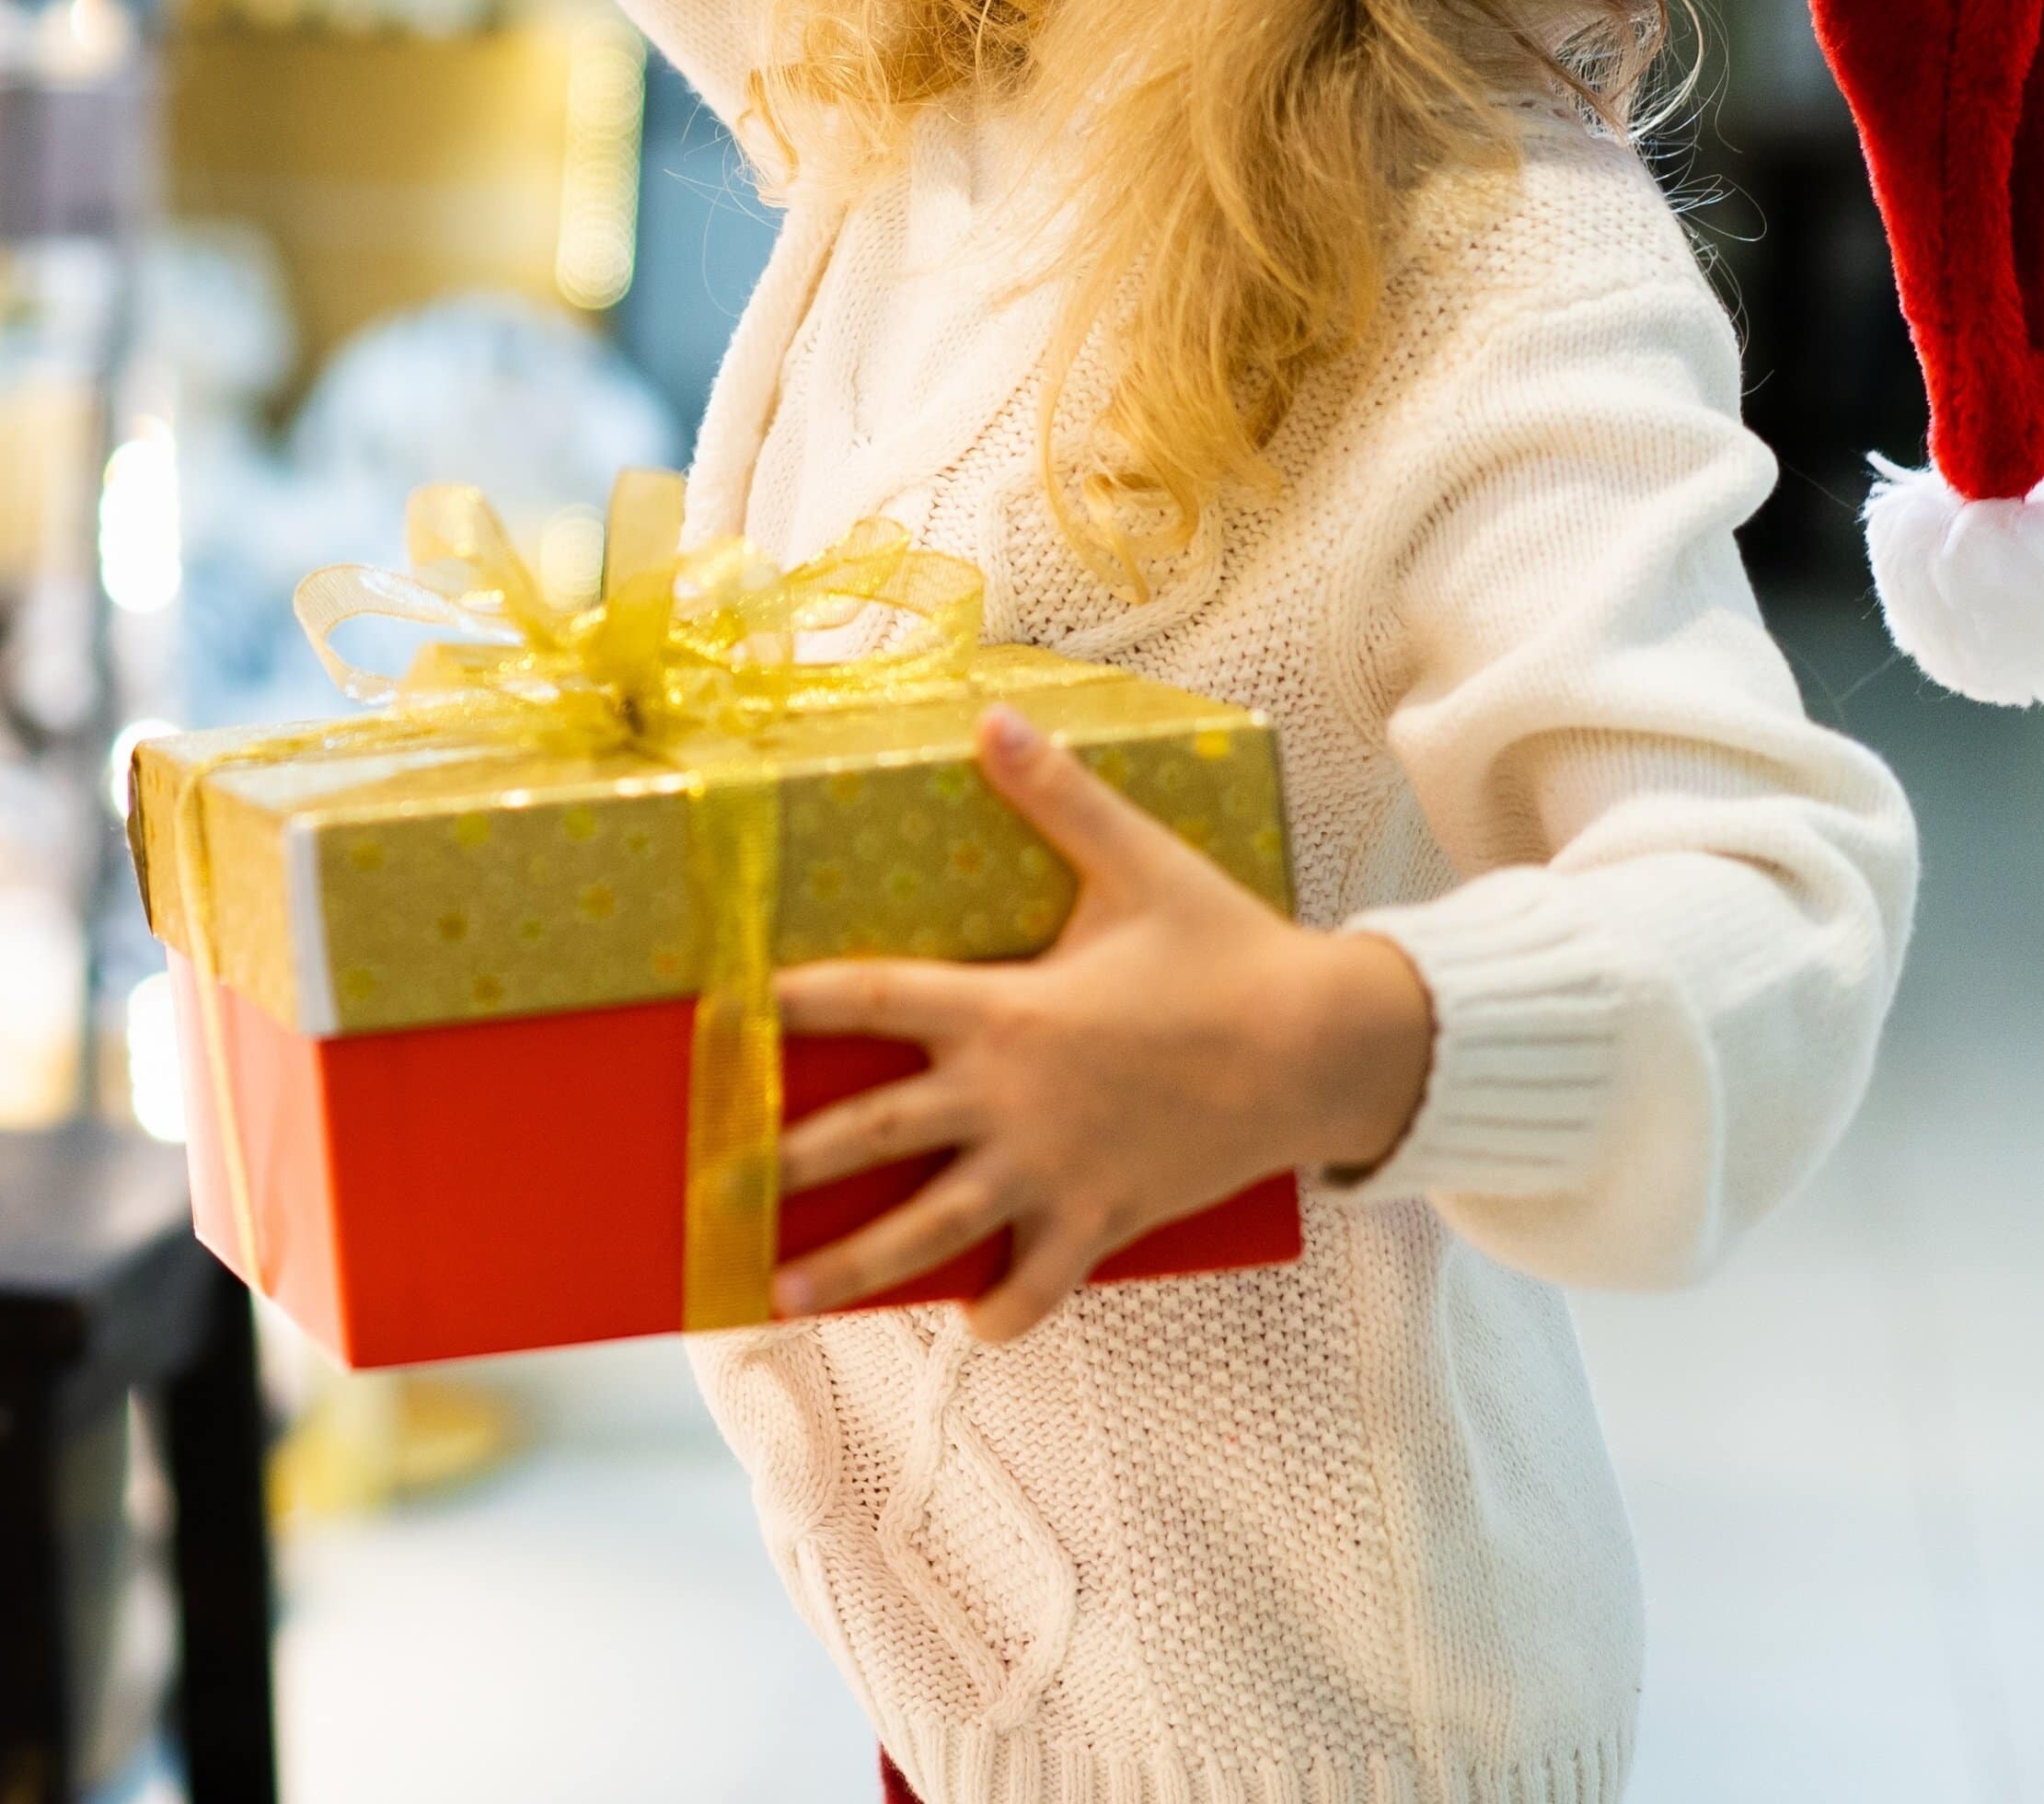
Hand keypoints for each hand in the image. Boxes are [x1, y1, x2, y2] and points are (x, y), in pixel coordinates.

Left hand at [767, 703, 1435, 1341]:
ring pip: (935, 1229)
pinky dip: (1007, 1310)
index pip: (873, 998)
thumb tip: (994, 716)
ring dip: (857, 1265)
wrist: (1325, 1050)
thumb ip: (1056, 796)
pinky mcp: (1105, 1218)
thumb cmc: (1229, 951)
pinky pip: (1042, 1281)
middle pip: (874, 1132)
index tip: (729, 1012)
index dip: (797, 1000)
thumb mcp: (1139, 862)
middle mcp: (1013, 1100)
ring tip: (783, 1291)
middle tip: (718, 1184)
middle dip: (790, 1160)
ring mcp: (1054, 1170)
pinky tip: (972, 1327)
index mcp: (1007, 1010)